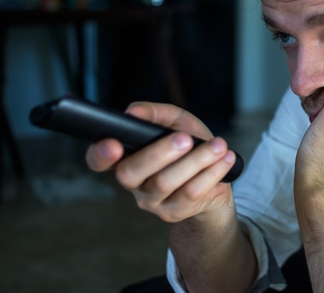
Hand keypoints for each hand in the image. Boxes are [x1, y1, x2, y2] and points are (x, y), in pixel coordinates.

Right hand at [85, 102, 237, 221]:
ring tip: (218, 145)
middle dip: (159, 153)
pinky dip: (211, 173)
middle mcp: (132, 182)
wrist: (213, 180)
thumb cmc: (188, 147)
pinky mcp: (173, 212)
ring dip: (196, 161)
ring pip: (166, 183)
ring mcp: (151, 201)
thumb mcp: (176, 123)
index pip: (98, 160)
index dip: (99, 154)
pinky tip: (225, 159)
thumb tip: (134, 111)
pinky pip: (190, 193)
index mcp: (126, 157)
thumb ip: (156, 114)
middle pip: (131, 173)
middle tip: (185, 139)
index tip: (114, 144)